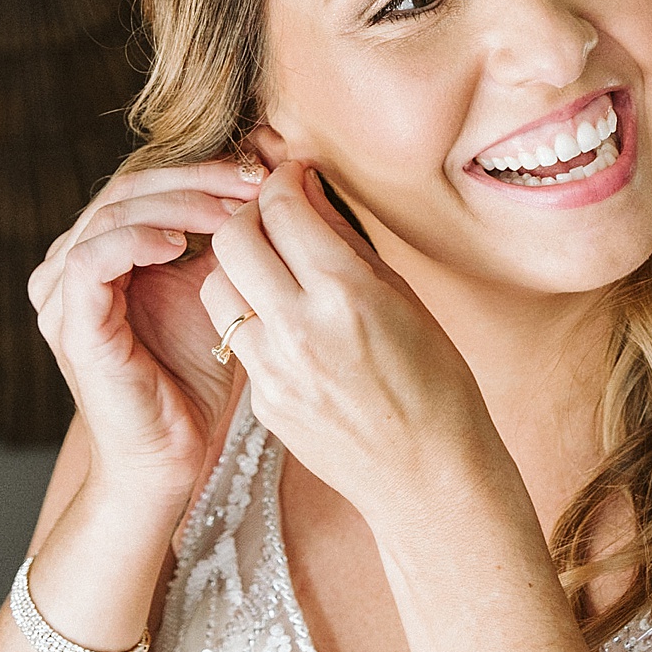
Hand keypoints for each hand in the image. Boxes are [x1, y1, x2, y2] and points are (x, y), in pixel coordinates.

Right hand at [29, 161, 262, 502]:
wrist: (169, 459)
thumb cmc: (191, 380)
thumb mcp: (213, 292)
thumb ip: (220, 240)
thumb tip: (263, 185)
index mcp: (100, 253)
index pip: (145, 184)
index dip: (203, 171)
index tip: (260, 173)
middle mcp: (70, 266)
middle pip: (129, 189)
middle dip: (198, 179)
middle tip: (253, 181)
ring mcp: (63, 295)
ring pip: (112, 214)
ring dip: (178, 204)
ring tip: (232, 212)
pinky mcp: (70, 325)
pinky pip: (90, 261)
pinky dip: (136, 240)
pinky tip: (181, 244)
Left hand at [200, 162, 506, 532]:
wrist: (430, 476)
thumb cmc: (436, 380)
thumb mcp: (402, 295)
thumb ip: (345, 240)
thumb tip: (308, 190)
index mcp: (347, 293)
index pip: (283, 209)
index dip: (284, 180)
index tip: (293, 176)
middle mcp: (301, 328)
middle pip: (232, 239)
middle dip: (248, 214)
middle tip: (273, 216)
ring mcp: (274, 370)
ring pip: (216, 287)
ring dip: (237, 267)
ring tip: (271, 270)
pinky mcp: (262, 402)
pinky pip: (237, 338)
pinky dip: (252, 318)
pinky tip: (285, 323)